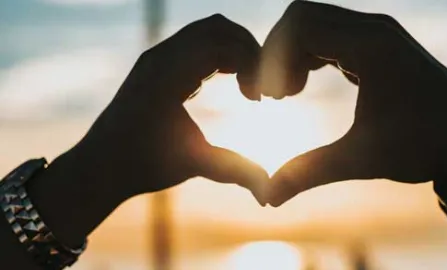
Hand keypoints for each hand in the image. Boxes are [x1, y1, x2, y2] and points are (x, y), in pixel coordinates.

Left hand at [78, 14, 266, 197]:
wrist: (100, 166)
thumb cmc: (143, 166)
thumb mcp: (192, 166)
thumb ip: (234, 171)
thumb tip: (268, 192)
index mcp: (168, 75)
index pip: (223, 44)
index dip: (252, 65)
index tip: (259, 99)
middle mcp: (160, 57)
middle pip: (219, 28)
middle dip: (249, 51)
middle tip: (260, 86)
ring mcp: (157, 57)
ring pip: (208, 31)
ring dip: (235, 50)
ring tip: (248, 85)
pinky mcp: (158, 63)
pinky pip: (196, 42)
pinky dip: (220, 54)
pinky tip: (229, 82)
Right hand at [261, 1, 446, 205]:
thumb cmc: (424, 146)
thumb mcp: (363, 158)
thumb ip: (310, 172)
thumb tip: (268, 198)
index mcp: (370, 48)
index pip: (300, 25)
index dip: (273, 58)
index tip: (271, 98)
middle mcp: (374, 30)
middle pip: (302, 17)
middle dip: (278, 53)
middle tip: (275, 96)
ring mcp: (378, 33)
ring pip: (315, 22)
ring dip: (293, 53)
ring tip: (288, 94)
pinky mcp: (380, 43)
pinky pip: (331, 33)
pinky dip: (310, 54)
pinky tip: (305, 85)